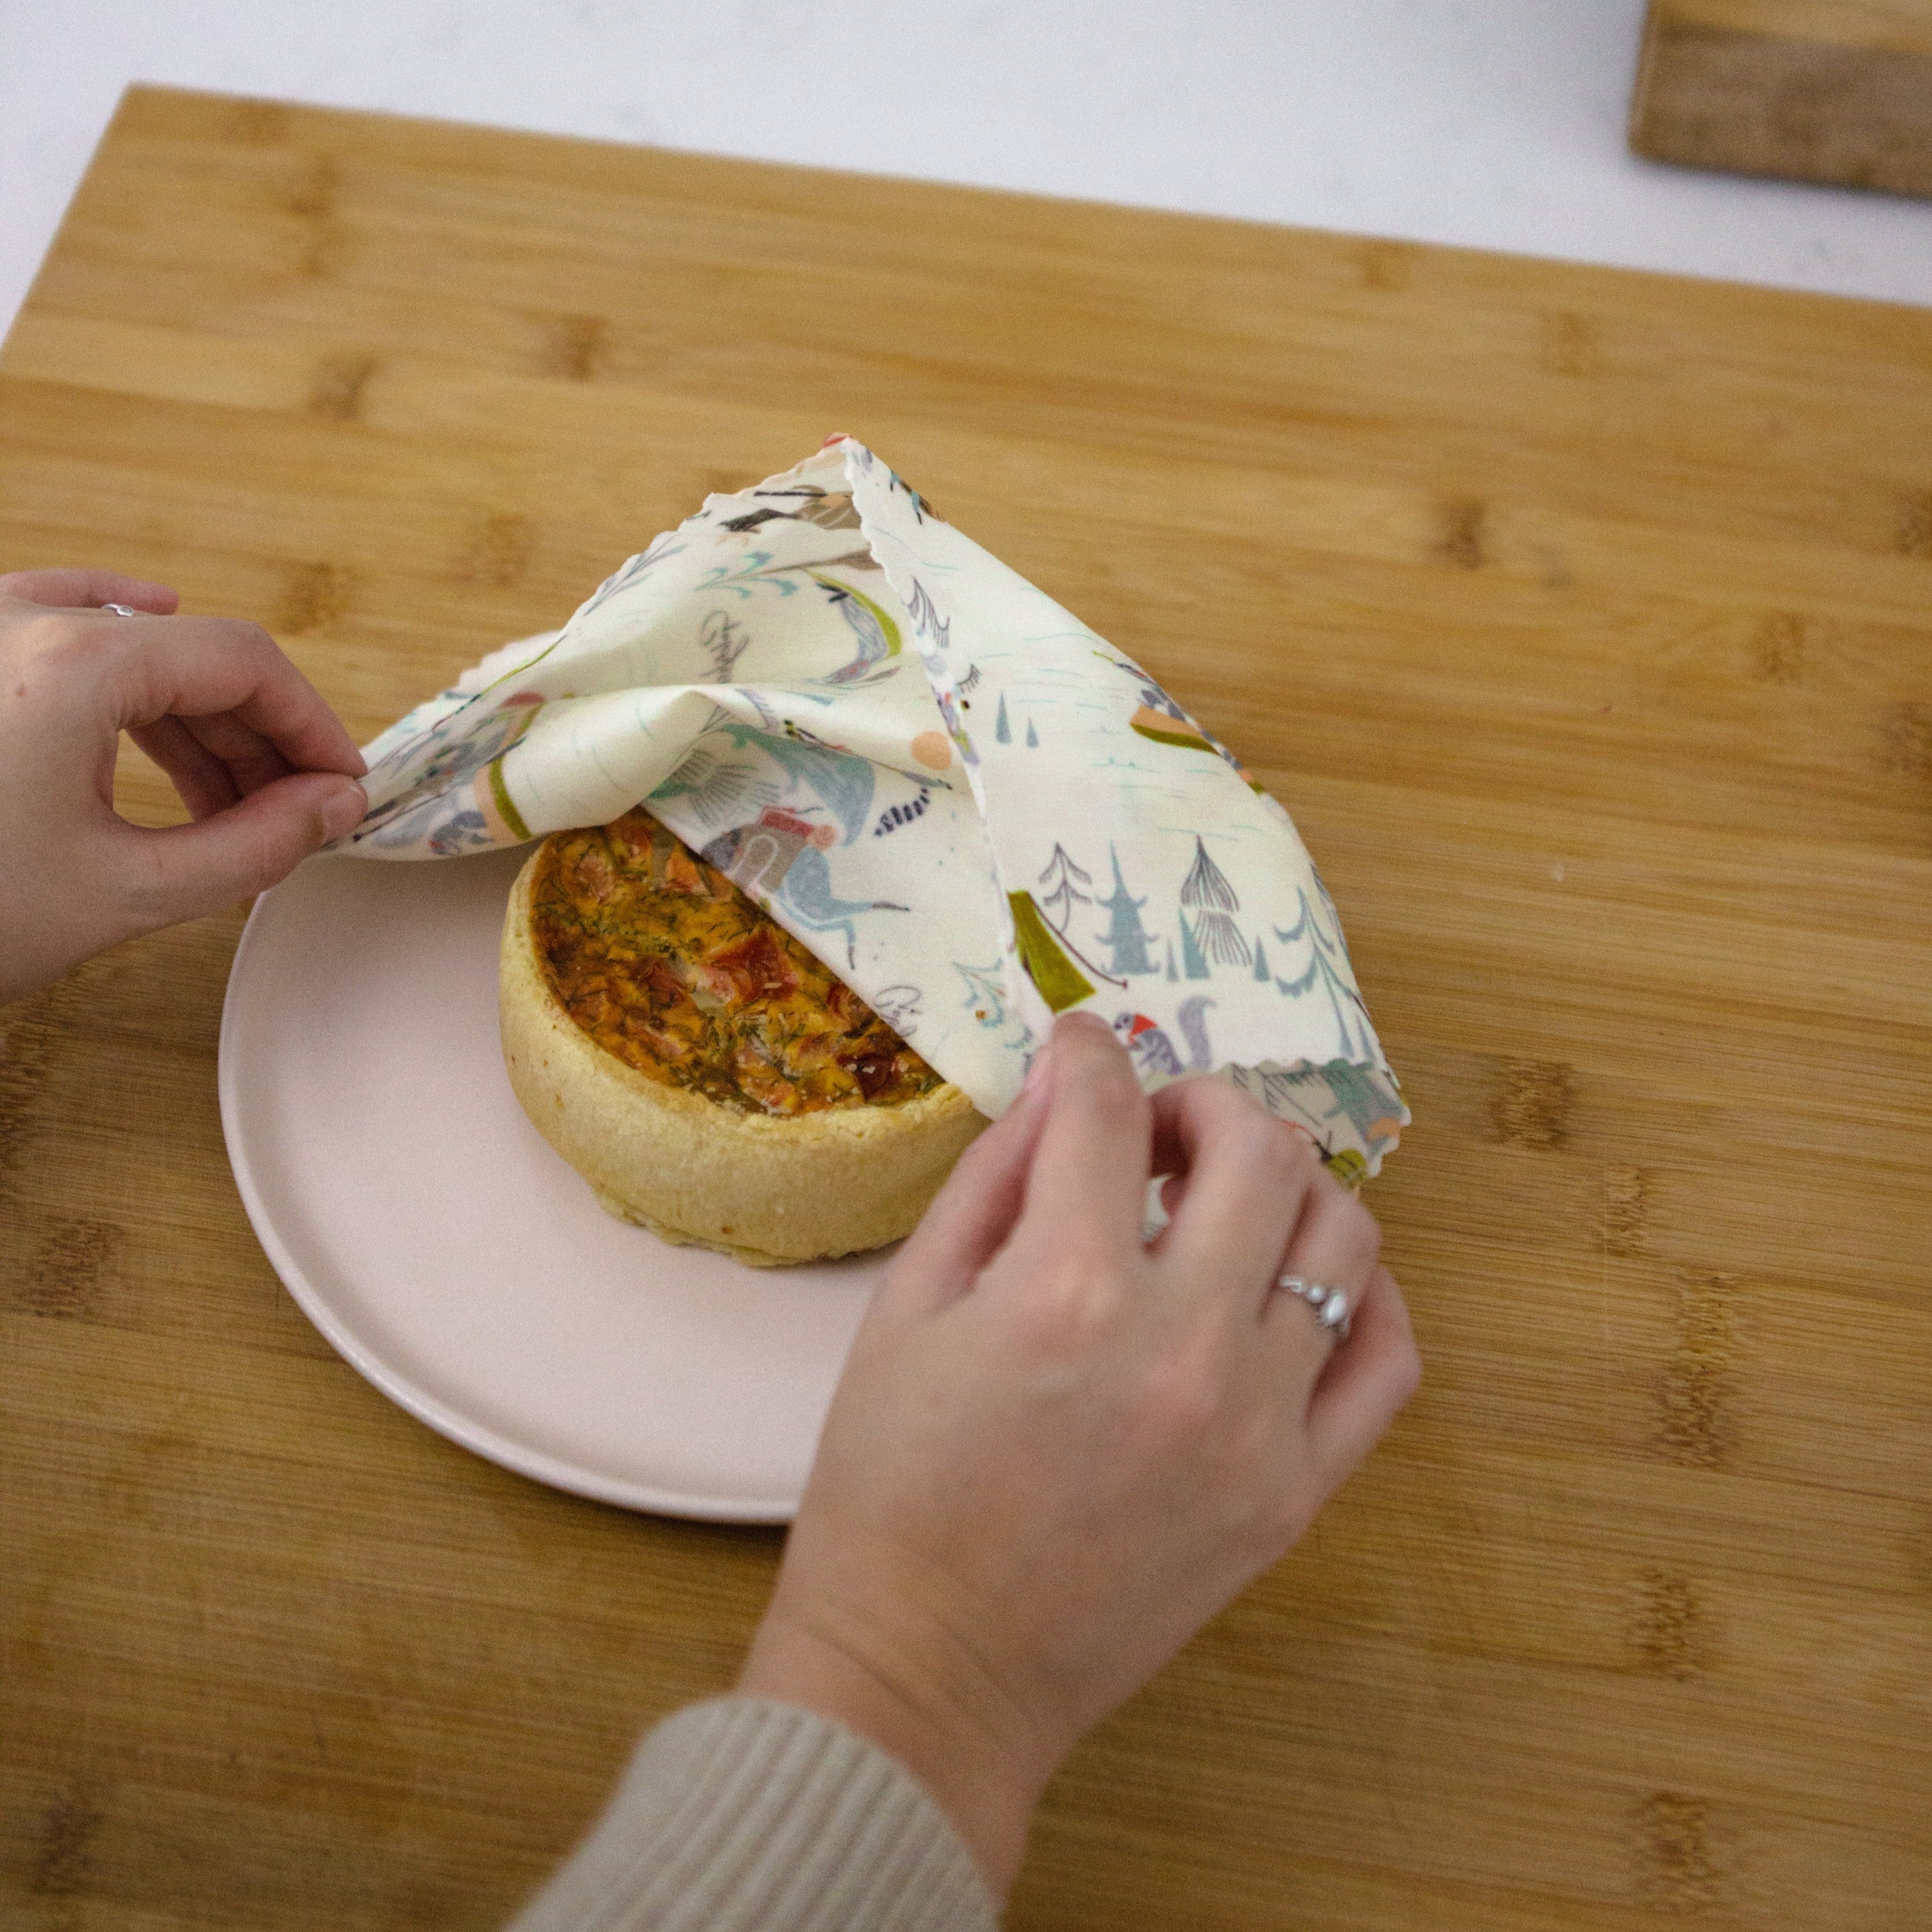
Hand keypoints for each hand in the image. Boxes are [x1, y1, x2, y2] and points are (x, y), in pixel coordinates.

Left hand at [0, 569, 367, 1003]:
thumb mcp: (125, 893)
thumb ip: (254, 845)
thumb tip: (334, 808)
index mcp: (73, 666)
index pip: (244, 662)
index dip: (313, 725)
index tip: (343, 789)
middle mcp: (20, 623)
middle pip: (191, 652)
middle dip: (260, 737)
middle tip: (296, 816)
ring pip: (130, 647)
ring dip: (197, 722)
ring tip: (230, 806)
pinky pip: (56, 621)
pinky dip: (121, 653)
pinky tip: (155, 671)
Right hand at [738, 1011, 1421, 1894]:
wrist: (930, 1675)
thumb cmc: (889, 1493)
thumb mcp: (905, 1310)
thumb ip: (992, 1179)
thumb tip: (1064, 1086)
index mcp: (1064, 1291)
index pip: (1111, 1109)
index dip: (1091, 1054)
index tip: (1083, 1052)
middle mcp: (1184, 1345)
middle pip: (1257, 1148)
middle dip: (1205, 1103)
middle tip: (1159, 1133)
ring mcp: (1257, 1424)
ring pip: (1343, 1235)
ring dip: (1287, 1185)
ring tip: (1227, 1204)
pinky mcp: (1295, 1494)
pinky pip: (1386, 1362)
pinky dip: (1364, 1296)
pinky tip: (1300, 1283)